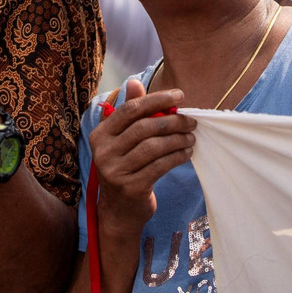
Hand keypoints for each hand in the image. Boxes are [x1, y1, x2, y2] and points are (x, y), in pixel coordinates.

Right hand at [89, 79, 194, 231]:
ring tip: (191, 137)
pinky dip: (177, 156)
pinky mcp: (131, 187)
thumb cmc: (125, 167)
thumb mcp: (122, 140)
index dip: (156, 99)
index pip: (130, 110)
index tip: (180, 95)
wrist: (119, 211)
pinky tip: (187, 152)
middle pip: (143, 127)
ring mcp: (115, 171)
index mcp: (99, 135)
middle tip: (191, 121)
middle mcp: (103, 152)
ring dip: (178, 139)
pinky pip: (160, 166)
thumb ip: (130, 112)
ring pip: (154, 147)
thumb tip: (134, 82)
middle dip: (172, 121)